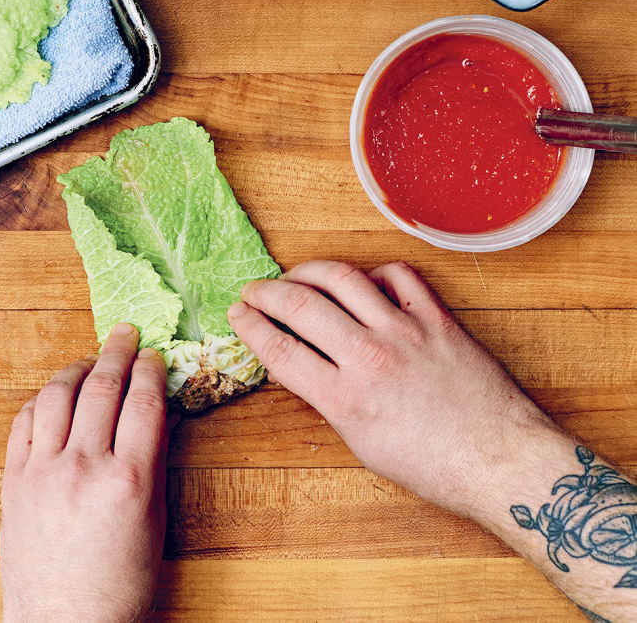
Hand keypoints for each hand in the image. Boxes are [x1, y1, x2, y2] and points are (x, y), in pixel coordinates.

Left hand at [0, 324, 171, 622]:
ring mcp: (43, 473)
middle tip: (126, 334)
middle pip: (103, 387)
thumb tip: (163, 413)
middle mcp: (83, 469)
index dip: (151, 369)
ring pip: (58, 395)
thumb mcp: (153, 522)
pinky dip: (42, 400)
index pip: (144, 401)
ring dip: (78, 368)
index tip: (154, 355)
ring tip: (91, 360)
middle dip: (118, 352)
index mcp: (128, 481)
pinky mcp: (13, 483)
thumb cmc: (119, 587)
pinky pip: (24, 423)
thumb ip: (155, 460)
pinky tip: (55, 395)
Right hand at [228, 260, 553, 519]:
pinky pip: (398, 275)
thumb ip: (328, 398)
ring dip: (308, 271)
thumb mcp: (363, 443)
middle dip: (266, 292)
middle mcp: (370, 356)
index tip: (237, 313)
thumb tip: (300, 363)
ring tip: (295, 275)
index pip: (280, 348)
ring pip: (342, 278)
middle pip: (300, 305)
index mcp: (346, 398)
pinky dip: (374, 272)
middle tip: (254, 289)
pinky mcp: (437, 317)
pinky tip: (364, 282)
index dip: (250, 326)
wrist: (499, 460)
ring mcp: (405, 331)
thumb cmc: (434, 465)